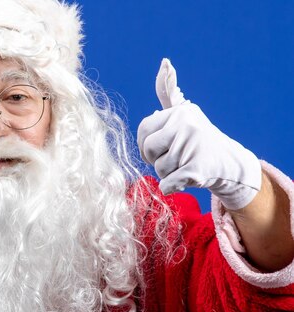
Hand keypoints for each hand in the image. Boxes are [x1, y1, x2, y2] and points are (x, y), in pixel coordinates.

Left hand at [137, 58, 261, 209]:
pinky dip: (173, 187)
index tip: (158, 148)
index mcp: (178, 113)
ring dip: (168, 174)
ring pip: (159, 170)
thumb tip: (164, 63)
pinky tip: (187, 178)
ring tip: (186, 165)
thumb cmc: (198, 139)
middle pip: (148, 151)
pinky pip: (167, 184)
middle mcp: (185, 125)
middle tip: (174, 158)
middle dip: (156, 160)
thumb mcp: (184, 114)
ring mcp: (191, 146)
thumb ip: (168, 91)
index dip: (146, 144)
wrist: (230, 163)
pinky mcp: (196, 169)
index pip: (143, 130)